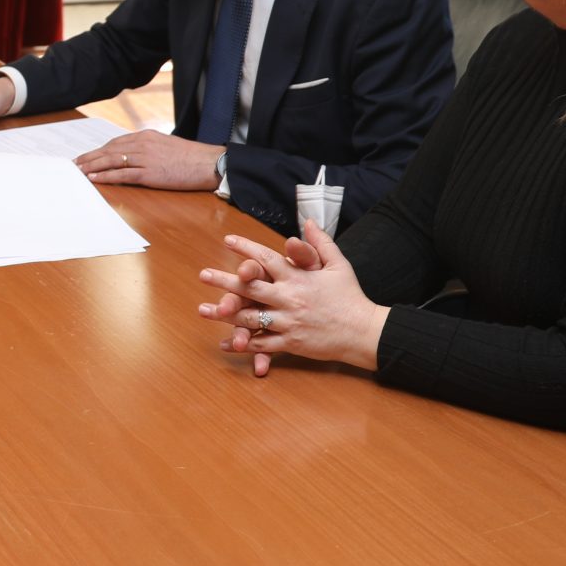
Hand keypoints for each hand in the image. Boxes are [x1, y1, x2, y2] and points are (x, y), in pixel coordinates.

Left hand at [75, 129, 222, 189]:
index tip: (87, 156)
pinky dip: (106, 176)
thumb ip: (148, 148)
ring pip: (112, 161)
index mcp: (146, 136)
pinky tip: (95, 179)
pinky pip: (123, 174)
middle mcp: (143, 144)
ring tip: (79, 172)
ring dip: (93, 166)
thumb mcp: (165, 145)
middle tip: (75, 164)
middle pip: (109, 150)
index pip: (115, 142)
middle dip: (90, 157)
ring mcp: (145, 158)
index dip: (98, 150)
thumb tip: (133, 156)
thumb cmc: (190, 157)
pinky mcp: (150, 173)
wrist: (208, 163)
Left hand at [195, 222, 384, 376]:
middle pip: (250, 288)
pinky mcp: (291, 343)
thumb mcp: (338, 265)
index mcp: (298, 278)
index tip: (228, 241)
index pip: (266, 259)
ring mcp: (288, 322)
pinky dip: (243, 344)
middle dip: (224, 281)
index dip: (246, 249)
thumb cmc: (350, 296)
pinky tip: (225, 342)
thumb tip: (309, 221)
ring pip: (250, 317)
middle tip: (203, 274)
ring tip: (204, 309)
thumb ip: (320, 243)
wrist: (363, 331)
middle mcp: (289, 298)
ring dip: (224, 314)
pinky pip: (261, 344)